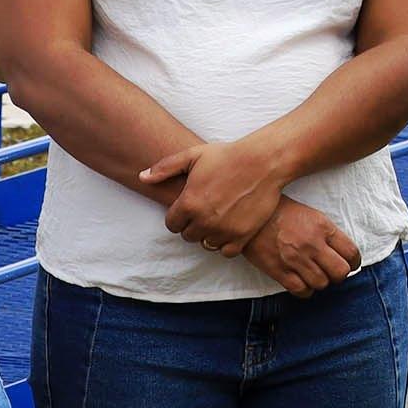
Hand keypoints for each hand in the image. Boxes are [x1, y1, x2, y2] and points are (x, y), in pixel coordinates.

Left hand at [142, 139, 287, 256]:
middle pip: (188, 235)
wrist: (264, 161)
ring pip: (206, 244)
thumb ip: (165, 167)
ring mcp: (223, 230)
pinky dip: (226, 244)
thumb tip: (142, 177)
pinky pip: (226, 251)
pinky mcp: (242, 235)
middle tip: (206, 209)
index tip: (190, 206)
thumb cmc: (228, 156)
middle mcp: (204, 220)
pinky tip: (230, 229)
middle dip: (193, 224)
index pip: (172, 224)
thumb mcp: (194, 155)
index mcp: (189, 203)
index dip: (179, 216)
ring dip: (209, 234)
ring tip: (218, 218)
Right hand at [240, 197, 361, 298]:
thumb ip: (328, 233)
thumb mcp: (313, 215)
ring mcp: (296, 259)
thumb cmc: (284, 213)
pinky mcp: (279, 271)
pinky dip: (305, 290)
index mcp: (323, 227)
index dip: (355, 262)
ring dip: (321, 282)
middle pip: (340, 272)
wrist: (253, 216)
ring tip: (316, 275)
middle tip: (334, 272)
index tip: (352, 264)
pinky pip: (301, 290)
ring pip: (322, 284)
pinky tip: (303, 282)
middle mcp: (312, 244)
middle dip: (340, 275)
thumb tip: (343, 253)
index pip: (351, 252)